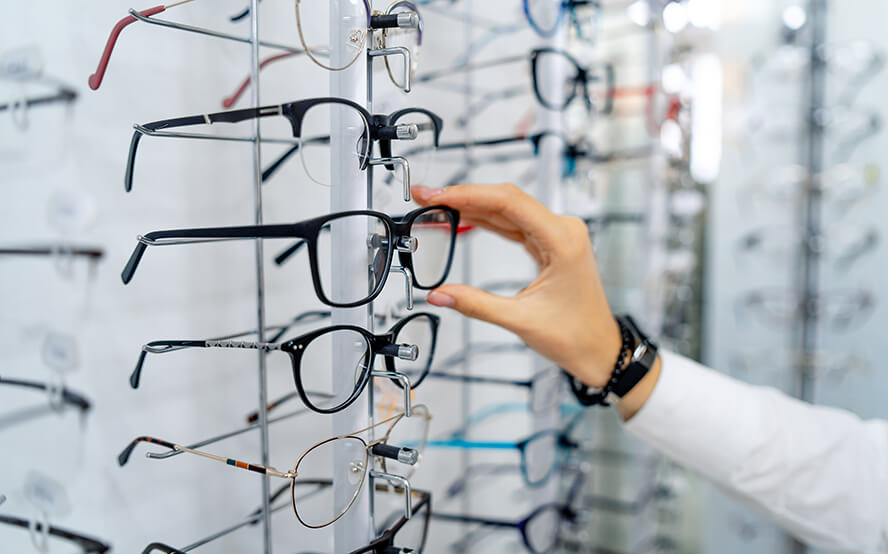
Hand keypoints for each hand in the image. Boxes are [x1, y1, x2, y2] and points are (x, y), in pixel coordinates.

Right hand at [414, 183, 622, 388]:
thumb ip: (475, 304)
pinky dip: (488, 220)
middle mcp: (563, 230)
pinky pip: (515, 224)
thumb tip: (439, 294)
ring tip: (438, 203)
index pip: (508, 202)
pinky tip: (464, 215)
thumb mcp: (520, 320)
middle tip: (428, 196)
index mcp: (562, 240)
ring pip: (509, 210)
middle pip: (506, 200)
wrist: (601, 350)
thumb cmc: (576, 336)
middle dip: (465, 195)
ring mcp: (558, 235)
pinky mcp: (551, 245)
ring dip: (473, 205)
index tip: (439, 195)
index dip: (469, 194)